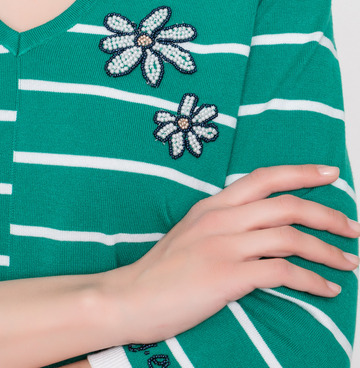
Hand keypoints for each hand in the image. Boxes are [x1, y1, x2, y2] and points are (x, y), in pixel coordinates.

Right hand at [106, 164, 358, 344]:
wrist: (131, 296)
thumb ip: (223, 223)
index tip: (330, 172)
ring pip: (291, 237)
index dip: (301, 172)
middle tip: (353, 227)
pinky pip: (283, 273)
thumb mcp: (191, 232)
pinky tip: (326, 290)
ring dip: (328, 251)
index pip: (265, 177)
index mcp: (213, 204)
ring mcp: (224, 245)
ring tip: (349, 263)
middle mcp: (221, 218)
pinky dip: (312, 281)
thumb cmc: (162, 270)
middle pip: (287, 204)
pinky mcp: (227, 276)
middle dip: (328, 214)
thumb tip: (259, 227)